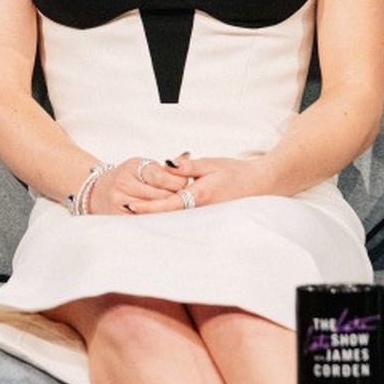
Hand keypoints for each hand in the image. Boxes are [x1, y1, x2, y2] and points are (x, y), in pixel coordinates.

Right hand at [92, 156, 190, 214]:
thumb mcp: (142, 166)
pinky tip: (163, 216)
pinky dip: (157, 218)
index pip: (161, 176)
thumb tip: (188, 156)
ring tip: (177, 206)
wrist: (97, 191)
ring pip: (156, 210)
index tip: (185, 183)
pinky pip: (146, 220)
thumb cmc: (127, 177)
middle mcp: (124, 183)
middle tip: (186, 196)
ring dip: (170, 209)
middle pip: (162, 195)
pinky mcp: (120, 217)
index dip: (178, 181)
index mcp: (132, 167)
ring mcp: (120, 201)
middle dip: (177, 196)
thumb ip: (165, 167)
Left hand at [123, 152, 272, 212]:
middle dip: (147, 214)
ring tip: (134, 215)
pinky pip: (184, 218)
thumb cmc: (236, 172)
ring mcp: (204, 216)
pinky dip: (170, 217)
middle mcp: (200, 210)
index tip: (130, 207)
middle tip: (123, 212)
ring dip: (156, 217)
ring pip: (175, 219)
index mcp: (199, 196)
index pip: (167, 204)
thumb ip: (186, 166)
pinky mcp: (207, 217)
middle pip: (167, 216)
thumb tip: (165, 164)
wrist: (260, 185)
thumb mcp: (210, 164)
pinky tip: (158, 216)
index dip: (147, 207)